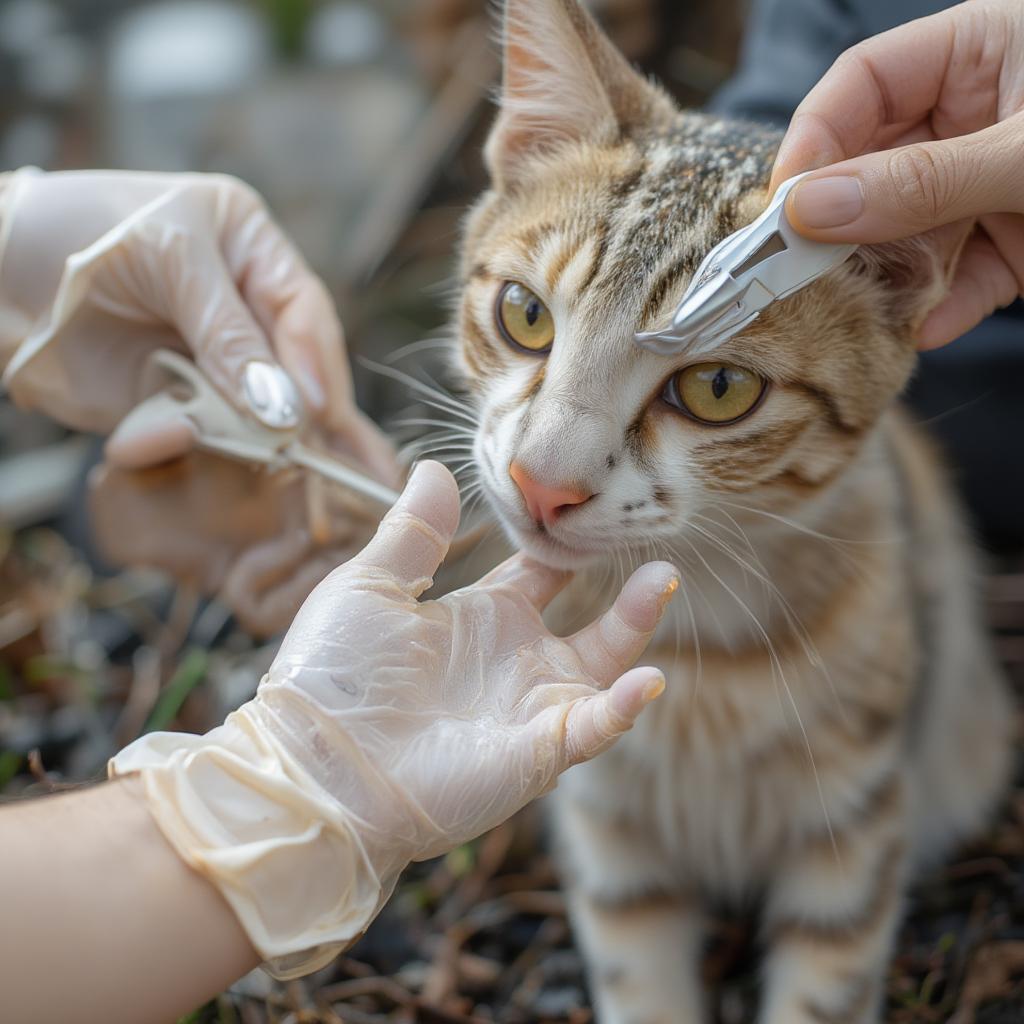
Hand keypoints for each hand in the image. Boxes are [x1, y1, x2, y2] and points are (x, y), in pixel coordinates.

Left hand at [0, 168, 398, 482]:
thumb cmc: (78, 226)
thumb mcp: (169, 254)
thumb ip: (229, 331)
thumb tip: (284, 406)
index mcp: (253, 254)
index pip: (303, 312)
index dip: (313, 360)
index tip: (313, 406)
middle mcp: (240, 312)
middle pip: (289, 372)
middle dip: (284, 410)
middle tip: (288, 445)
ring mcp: (207, 360)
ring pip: (248, 413)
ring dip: (225, 435)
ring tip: (193, 439)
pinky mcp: (167, 399)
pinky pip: (191, 433)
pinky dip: (167, 440)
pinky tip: (136, 438)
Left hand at [111, 462, 677, 977]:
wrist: (315, 764)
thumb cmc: (333, 675)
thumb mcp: (372, 586)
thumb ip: (414, 531)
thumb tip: (433, 467)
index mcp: (479, 619)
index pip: (539, 574)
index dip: (564, 543)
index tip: (590, 502)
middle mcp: (514, 662)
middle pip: (590, 624)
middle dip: (625, 589)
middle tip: (656, 546)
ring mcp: (530, 708)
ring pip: (606, 670)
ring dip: (638, 630)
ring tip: (663, 579)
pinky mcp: (536, 752)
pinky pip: (594, 728)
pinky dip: (626, 708)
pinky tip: (649, 679)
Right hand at [771, 0, 1023, 347]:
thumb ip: (923, 181)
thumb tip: (811, 210)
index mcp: (978, 51)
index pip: (862, 86)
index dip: (814, 143)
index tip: (786, 210)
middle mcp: (976, 113)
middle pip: (875, 163)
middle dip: (847, 223)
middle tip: (808, 275)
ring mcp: (994, 178)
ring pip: (913, 228)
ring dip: (893, 274)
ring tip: (875, 310)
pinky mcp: (1020, 236)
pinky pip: (963, 271)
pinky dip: (946, 304)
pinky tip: (931, 328)